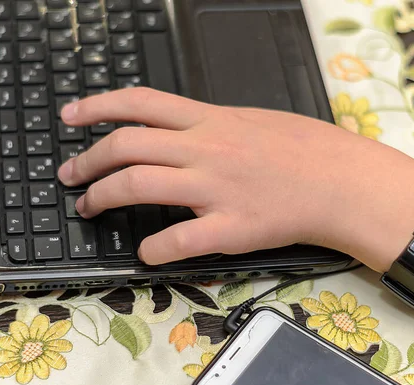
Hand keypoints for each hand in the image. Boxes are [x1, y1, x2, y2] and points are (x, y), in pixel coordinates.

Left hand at [58, 88, 413, 268]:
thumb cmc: (304, 149)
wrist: (343, 181)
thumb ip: (208, 123)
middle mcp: (206, 149)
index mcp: (211, 119)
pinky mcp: (230, 227)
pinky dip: (151, 249)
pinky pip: (177, 240)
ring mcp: (216, 188)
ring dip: (102, 198)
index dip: (97, 106)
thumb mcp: (251, 120)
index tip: (71, 116)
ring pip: (138, 185)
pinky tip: (144, 252)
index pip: (140, 102)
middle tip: (71, 175)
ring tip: (89, 207)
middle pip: (126, 146)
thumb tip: (174, 129)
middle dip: (87, 161)